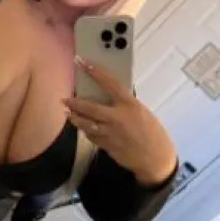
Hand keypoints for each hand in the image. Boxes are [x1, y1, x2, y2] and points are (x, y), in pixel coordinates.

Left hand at [64, 58, 177, 185]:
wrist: (154, 157)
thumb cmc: (151, 132)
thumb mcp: (141, 111)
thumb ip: (125, 103)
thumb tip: (109, 94)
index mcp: (129, 105)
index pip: (109, 83)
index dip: (94, 71)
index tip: (82, 62)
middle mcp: (118, 118)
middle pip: (90, 108)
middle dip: (75, 103)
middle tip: (65, 99)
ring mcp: (110, 133)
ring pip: (86, 124)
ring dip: (75, 118)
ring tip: (68, 114)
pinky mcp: (106, 145)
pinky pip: (91, 136)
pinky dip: (86, 131)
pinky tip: (83, 127)